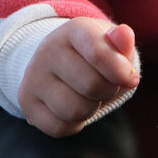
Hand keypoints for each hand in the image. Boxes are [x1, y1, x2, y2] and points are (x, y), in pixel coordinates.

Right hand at [18, 17, 139, 137]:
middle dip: (108, 91)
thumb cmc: (96, 54)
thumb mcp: (112, 44)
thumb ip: (122, 42)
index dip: (122, 73)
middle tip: (107, 85)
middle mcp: (47, 50)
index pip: (99, 54)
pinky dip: (75, 123)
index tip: (131, 79)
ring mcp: (33, 76)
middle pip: (91, 86)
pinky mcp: (26, 102)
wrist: (61, 62)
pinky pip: (59, 127)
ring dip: (92, 108)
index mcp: (73, 30)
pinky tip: (75, 106)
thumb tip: (124, 34)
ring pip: (75, 110)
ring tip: (90, 96)